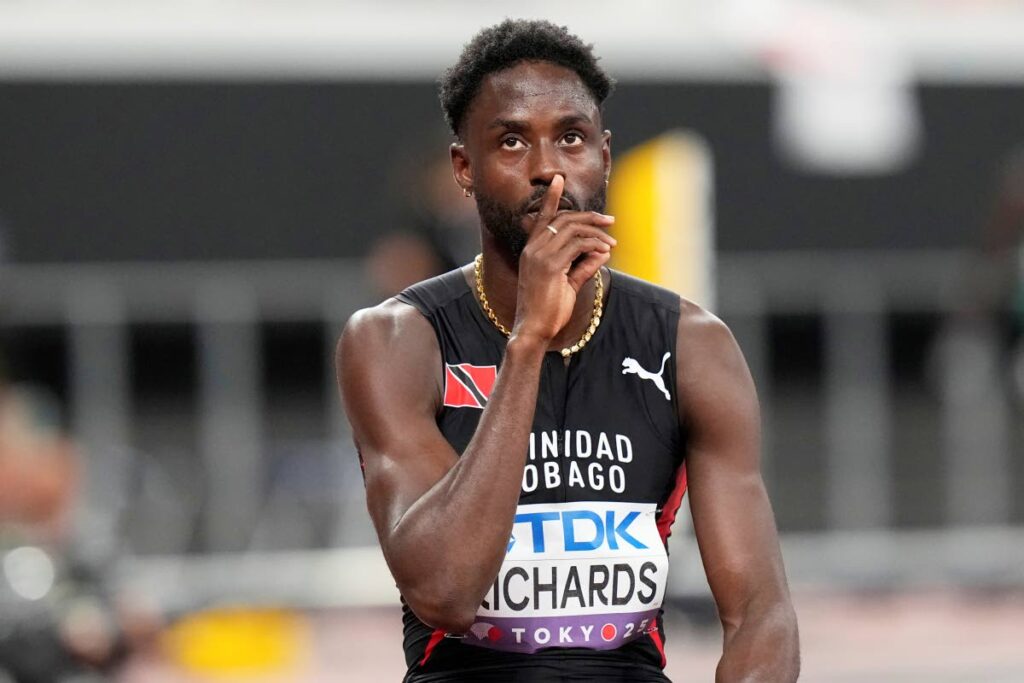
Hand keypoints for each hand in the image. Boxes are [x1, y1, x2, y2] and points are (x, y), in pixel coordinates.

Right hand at [512, 175, 615, 343]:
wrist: (534, 330)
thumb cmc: (548, 310)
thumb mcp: (568, 284)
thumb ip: (583, 266)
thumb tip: (602, 253)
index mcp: (531, 250)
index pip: (543, 217)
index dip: (551, 197)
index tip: (559, 179)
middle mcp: (533, 249)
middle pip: (563, 220)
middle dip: (589, 217)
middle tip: (610, 221)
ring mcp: (540, 256)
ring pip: (573, 230)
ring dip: (597, 233)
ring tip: (612, 242)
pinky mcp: (551, 266)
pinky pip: (578, 246)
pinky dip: (595, 245)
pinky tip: (606, 252)